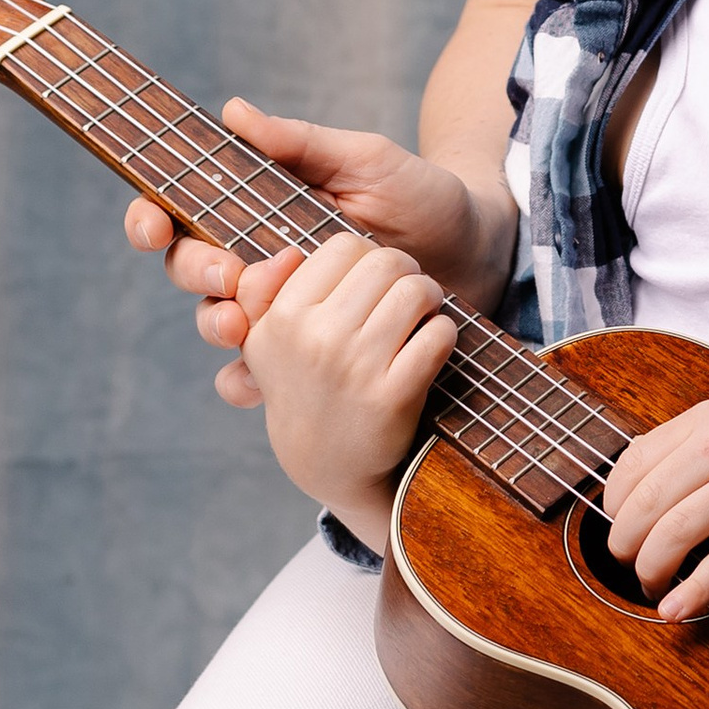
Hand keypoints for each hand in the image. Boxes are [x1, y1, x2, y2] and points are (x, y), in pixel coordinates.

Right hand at [122, 99, 491, 407]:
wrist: (476, 250)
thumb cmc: (421, 197)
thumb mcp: (368, 163)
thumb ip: (305, 143)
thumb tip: (233, 112)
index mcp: (260, 210)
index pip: (185, 214)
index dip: (153, 218)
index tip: (157, 223)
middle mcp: (262, 260)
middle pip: (191, 269)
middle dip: (194, 271)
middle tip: (227, 274)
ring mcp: (285, 310)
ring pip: (218, 322)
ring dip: (216, 324)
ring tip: (241, 324)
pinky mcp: (313, 350)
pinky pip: (259, 377)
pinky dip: (246, 382)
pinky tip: (254, 382)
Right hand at [237, 228, 457, 547]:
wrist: (327, 462)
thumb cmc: (304, 384)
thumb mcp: (268, 340)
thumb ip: (265, 289)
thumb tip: (289, 252)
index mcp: (283, 318)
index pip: (345, 245)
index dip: (366, 257)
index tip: (369, 282)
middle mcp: (315, 339)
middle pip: (387, 261)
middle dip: (406, 272)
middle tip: (404, 294)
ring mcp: (356, 367)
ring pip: (418, 290)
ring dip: (430, 298)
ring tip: (420, 315)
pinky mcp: (394, 395)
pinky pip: (440, 333)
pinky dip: (443, 333)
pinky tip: (429, 346)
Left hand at [601, 398, 708, 621]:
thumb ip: (691, 446)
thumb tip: (637, 488)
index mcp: (706, 419)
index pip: (631, 463)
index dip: (614, 506)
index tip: (622, 527)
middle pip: (642, 504)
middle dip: (623, 546)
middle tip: (631, 564)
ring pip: (671, 534)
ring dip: (650, 571)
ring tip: (653, 586)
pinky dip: (691, 594)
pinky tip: (675, 610)